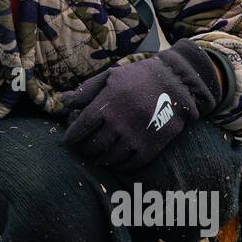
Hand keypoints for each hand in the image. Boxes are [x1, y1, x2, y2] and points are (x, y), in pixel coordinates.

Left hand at [62, 39, 221, 173]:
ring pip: (109, 158)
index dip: (72, 137)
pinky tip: (114, 160)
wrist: (177, 83)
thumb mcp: (110, 76)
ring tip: (96, 156)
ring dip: (99, 159)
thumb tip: (64, 102)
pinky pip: (129, 164)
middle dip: (84, 149)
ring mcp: (135, 137)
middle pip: (93, 145)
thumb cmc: (139, 77)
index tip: (68, 140)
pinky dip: (118, 165)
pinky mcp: (150, 147)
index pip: (81, 127)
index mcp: (107, 103)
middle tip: (81, 150)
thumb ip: (86, 90)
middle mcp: (119, 122)